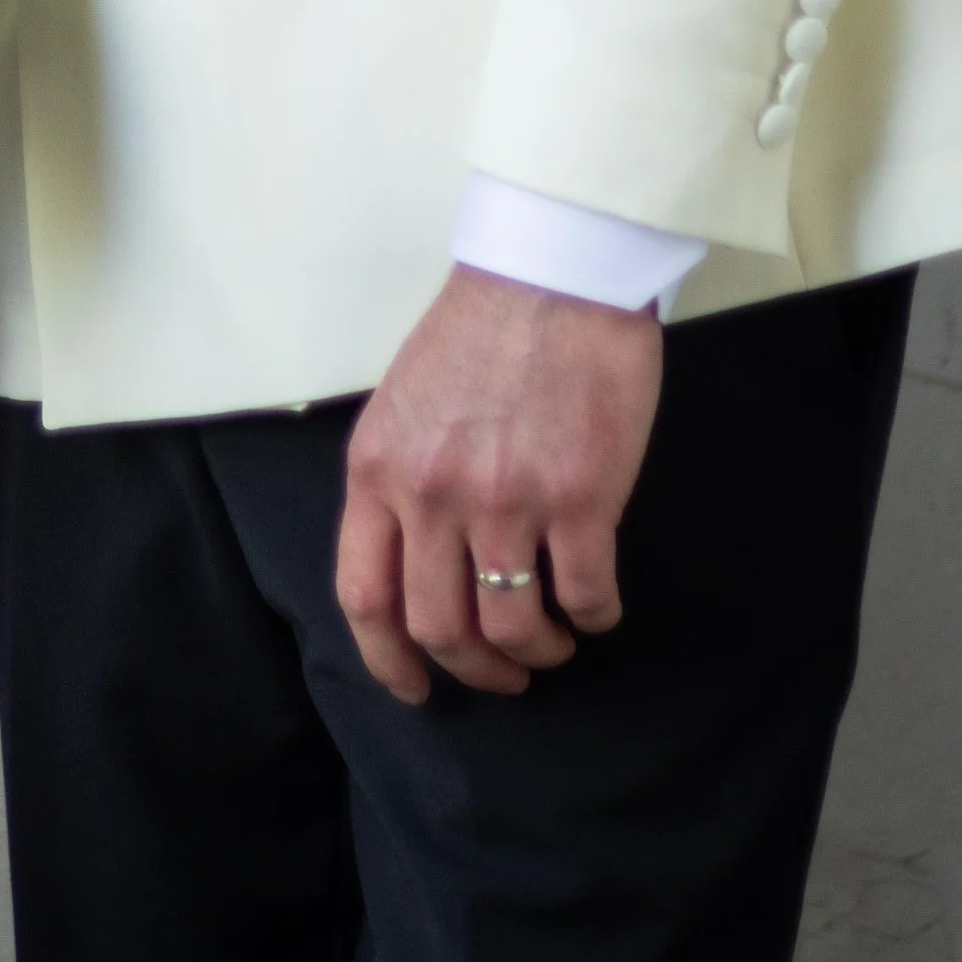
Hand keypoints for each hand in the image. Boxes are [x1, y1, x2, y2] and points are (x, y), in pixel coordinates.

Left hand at [335, 267, 663, 701]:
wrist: (554, 273)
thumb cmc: (482, 329)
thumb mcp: (405, 402)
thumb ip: (400, 478)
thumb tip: (413, 558)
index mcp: (379, 469)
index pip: (365, 595)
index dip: (388, 660)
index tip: (416, 687)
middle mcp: (432, 494)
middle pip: (438, 627)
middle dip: (474, 669)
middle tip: (504, 673)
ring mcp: (506, 500)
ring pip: (512, 625)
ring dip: (536, 651)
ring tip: (553, 642)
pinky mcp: (579, 498)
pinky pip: (584, 596)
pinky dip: (593, 617)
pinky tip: (597, 606)